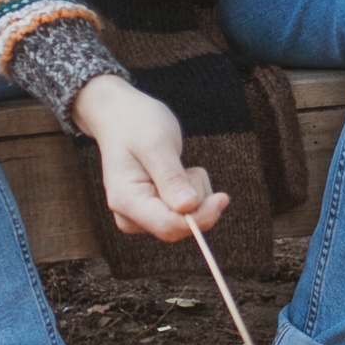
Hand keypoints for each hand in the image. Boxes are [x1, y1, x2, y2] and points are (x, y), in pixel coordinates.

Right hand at [69, 74, 229, 241]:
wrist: (121, 117)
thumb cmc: (136, 124)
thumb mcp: (156, 144)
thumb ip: (171, 178)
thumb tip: (187, 208)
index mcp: (125, 199)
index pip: (167, 225)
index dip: (199, 217)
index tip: (223, 198)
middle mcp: (130, 214)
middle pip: (178, 227)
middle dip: (196, 200)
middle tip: (190, 168)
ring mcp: (141, 216)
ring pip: (186, 219)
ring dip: (195, 192)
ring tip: (178, 164)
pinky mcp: (154, 212)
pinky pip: (186, 212)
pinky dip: (192, 192)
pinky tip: (178, 172)